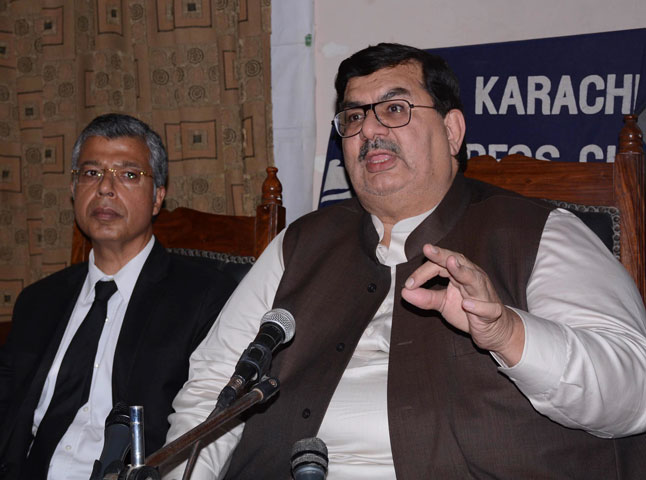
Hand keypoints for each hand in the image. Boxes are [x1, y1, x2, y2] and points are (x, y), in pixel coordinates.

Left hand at [401, 244, 524, 365]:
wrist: (492, 330)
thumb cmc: (468, 311)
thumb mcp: (443, 303)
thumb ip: (425, 297)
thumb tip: (404, 292)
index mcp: (460, 273)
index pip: (439, 265)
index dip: (422, 272)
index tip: (408, 284)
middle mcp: (473, 277)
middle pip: (458, 262)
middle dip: (442, 255)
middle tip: (428, 249)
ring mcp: (484, 293)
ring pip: (475, 279)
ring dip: (462, 271)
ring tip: (450, 263)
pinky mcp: (492, 311)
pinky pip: (487, 307)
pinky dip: (478, 305)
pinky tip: (467, 304)